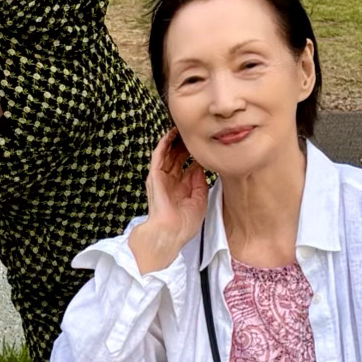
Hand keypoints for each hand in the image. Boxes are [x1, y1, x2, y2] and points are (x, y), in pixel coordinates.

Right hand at [128, 130, 207, 275]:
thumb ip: (200, 183)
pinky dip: (164, 144)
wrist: (170, 233)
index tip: (207, 145)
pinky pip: (158, 156)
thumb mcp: (200, 201)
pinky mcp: (154, 176)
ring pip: (168, 154)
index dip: (197, 155)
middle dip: (186, 145)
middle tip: (196, 133)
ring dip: (175, 141)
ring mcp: (162, 178)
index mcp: (182, 189)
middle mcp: (171, 182)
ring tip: (184, 128)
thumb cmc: (184, 224)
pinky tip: (171, 133)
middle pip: (179, 158)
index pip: (189, 166)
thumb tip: (200, 166)